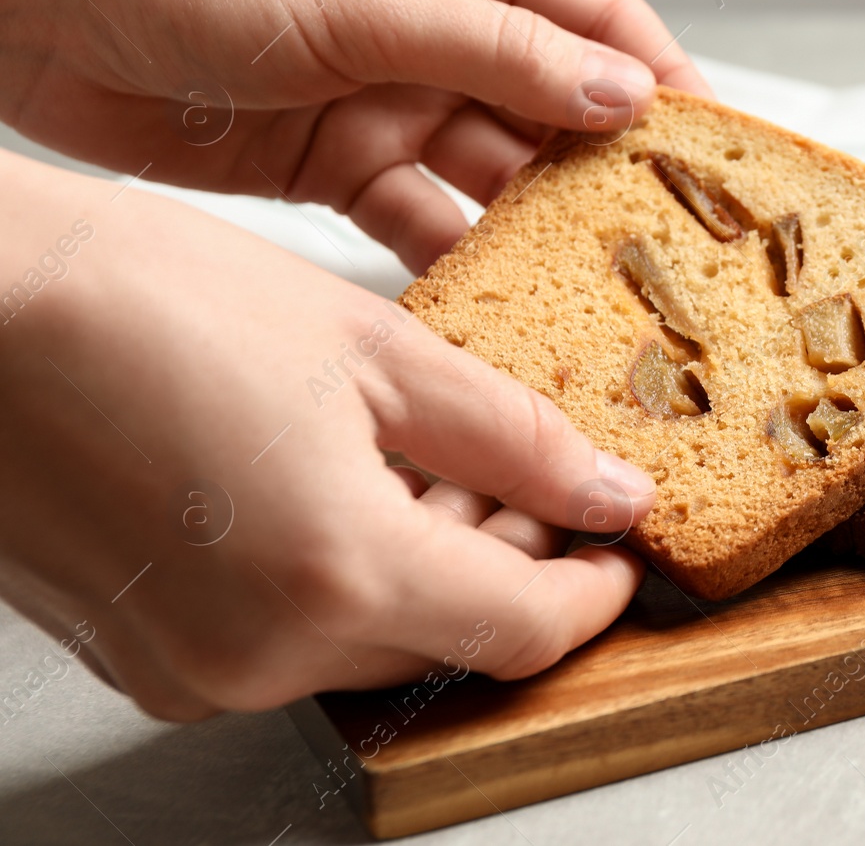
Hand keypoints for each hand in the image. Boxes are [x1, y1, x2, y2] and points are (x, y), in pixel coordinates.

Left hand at [0, 0, 709, 273]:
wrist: (44, 16)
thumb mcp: (368, 1)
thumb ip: (501, 52)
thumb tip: (621, 94)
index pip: (597, 21)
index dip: (662, 84)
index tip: (716, 153)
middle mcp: (438, 33)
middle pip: (554, 113)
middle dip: (606, 179)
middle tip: (661, 250)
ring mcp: (391, 105)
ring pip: (492, 181)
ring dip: (533, 234)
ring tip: (585, 297)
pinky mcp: (341, 168)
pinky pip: (420, 225)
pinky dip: (451, 265)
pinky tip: (485, 307)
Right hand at [0, 151, 655, 718]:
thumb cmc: (140, 302)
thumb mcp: (371, 350)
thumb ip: (510, 436)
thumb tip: (606, 490)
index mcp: (337, 573)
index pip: (524, 628)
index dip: (593, 589)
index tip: (621, 546)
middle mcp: (262, 651)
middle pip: (452, 638)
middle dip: (515, 563)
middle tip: (538, 479)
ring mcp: (196, 666)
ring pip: (374, 638)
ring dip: (435, 564)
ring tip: (448, 466)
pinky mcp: (149, 652)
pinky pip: (291, 637)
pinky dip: (348, 578)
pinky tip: (355, 489)